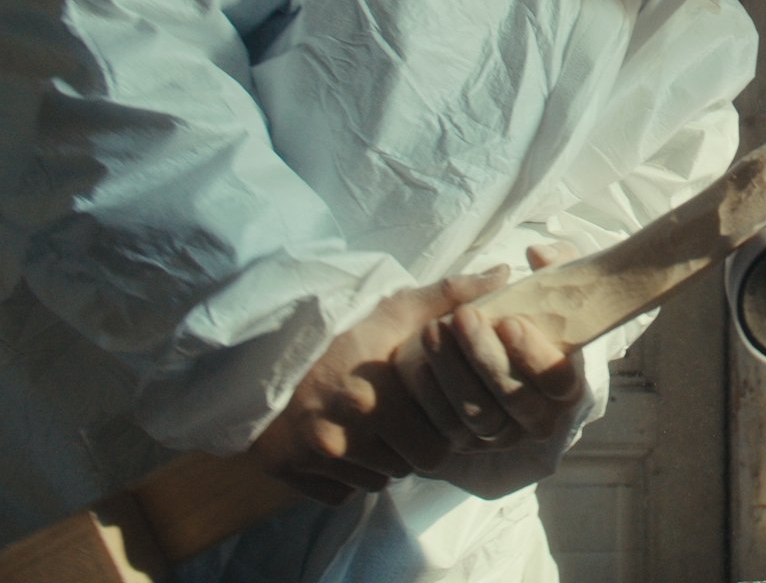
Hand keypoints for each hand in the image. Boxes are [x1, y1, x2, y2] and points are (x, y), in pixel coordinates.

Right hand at [249, 268, 510, 503]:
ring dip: (383, 461)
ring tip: (376, 426)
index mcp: (375, 397)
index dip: (441, 432)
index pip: (436, 448)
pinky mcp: (285, 468)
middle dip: (414, 449)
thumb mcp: (394, 306)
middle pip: (407, 468)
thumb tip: (504, 274)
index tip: (435, 412)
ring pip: (374, 480)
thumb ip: (451, 295)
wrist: (261, 339)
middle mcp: (343, 433)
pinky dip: (346, 474)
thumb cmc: (340, 325)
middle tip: (407, 421)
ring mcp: (311, 455)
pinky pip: (337, 491)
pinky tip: (345, 440)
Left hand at [400, 243, 586, 454]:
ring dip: (454, 372)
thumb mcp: (536, 284)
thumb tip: (539, 255)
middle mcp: (537, 414)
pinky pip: (447, 429)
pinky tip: (416, 363)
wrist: (459, 344)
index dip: (535, 356)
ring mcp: (501, 433)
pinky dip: (431, 396)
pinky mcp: (464, 442)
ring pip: (480, 416)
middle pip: (517, 401)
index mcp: (562, 379)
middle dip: (487, 358)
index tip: (508, 321)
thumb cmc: (513, 312)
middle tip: (462, 316)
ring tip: (432, 329)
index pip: (559, 381)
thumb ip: (552, 264)